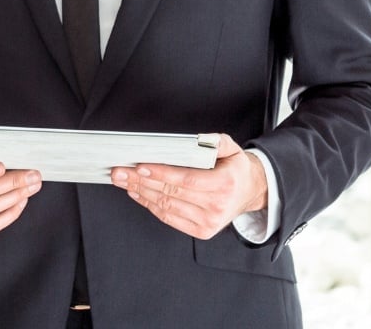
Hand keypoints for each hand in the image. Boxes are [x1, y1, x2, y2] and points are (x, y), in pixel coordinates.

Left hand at [111, 133, 267, 239]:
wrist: (250, 192)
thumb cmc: (236, 169)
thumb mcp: (232, 147)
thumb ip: (215, 141)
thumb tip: (198, 139)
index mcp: (223, 184)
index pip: (186, 180)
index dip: (161, 174)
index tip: (140, 166)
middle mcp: (216, 206)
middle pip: (171, 193)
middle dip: (141, 181)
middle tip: (120, 171)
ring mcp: (208, 222)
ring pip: (166, 206)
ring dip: (141, 192)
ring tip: (123, 180)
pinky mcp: (201, 231)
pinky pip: (169, 218)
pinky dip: (150, 205)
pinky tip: (138, 193)